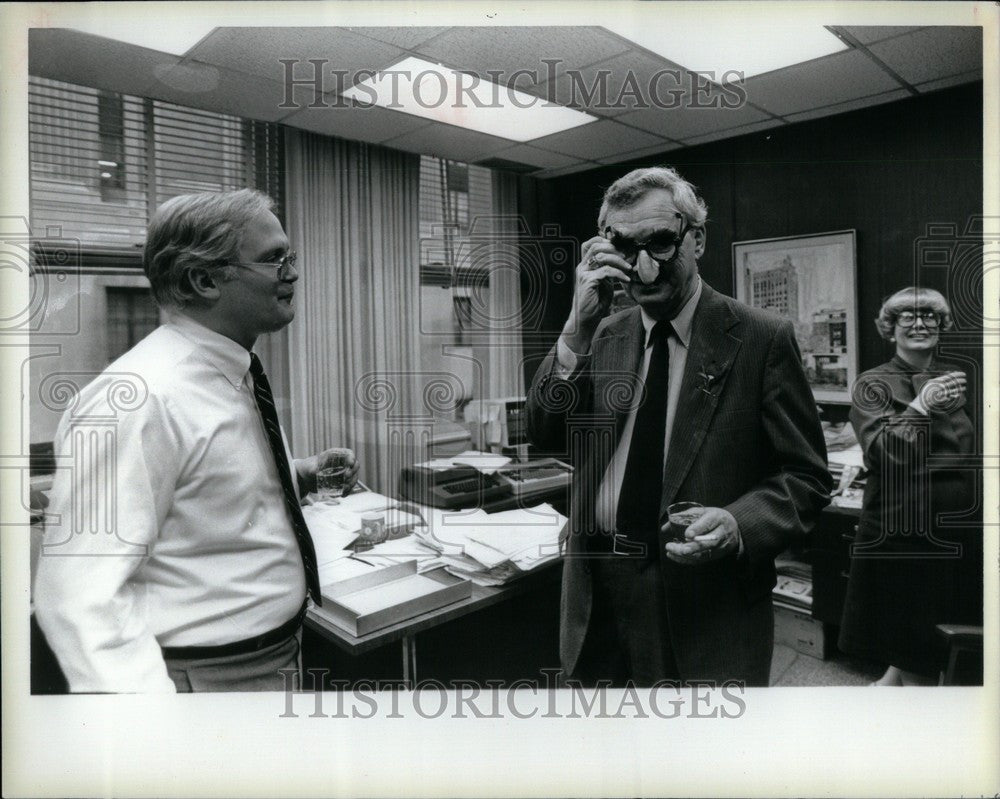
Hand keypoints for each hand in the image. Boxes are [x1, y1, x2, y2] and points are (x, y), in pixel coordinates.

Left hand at [296, 447, 359, 496]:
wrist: (305, 478)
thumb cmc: (307, 468)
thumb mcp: (309, 467)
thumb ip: (312, 468)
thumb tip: (315, 471)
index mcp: (336, 456)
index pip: (348, 453)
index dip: (351, 457)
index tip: (350, 464)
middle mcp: (342, 464)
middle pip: (354, 465)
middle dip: (353, 472)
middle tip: (345, 477)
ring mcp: (343, 473)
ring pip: (353, 477)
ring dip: (351, 483)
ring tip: (344, 489)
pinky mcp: (341, 482)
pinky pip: (349, 486)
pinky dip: (348, 491)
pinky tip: (342, 495)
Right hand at [561, 235, 632, 352]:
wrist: (586, 319)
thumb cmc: (596, 302)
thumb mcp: (605, 283)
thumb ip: (609, 271)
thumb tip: (624, 261)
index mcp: (585, 265)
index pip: (590, 244)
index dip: (604, 241)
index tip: (619, 247)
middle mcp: (582, 267)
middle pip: (596, 246)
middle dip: (614, 248)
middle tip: (626, 256)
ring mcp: (584, 273)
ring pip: (602, 256)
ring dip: (619, 261)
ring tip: (629, 268)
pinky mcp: (588, 281)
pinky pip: (606, 271)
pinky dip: (619, 273)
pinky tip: (626, 279)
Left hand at [663, 507, 739, 564]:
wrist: (734, 527)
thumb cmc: (713, 517)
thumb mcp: (701, 511)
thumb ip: (683, 517)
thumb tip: (665, 528)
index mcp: (717, 518)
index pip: (708, 524)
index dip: (698, 529)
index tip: (687, 534)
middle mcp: (721, 533)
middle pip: (708, 542)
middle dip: (692, 547)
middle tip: (677, 548)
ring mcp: (721, 546)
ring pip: (705, 554)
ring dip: (686, 555)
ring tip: (671, 551)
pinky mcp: (717, 555)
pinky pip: (702, 560)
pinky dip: (687, 560)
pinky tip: (675, 556)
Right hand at [917, 370, 965, 412]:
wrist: (921, 404)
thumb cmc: (926, 394)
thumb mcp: (931, 384)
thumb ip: (939, 380)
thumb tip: (950, 374)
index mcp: (935, 381)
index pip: (949, 376)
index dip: (958, 374)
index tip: (963, 374)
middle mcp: (938, 386)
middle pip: (953, 382)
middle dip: (960, 380)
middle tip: (965, 380)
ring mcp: (940, 393)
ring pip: (954, 389)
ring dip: (960, 387)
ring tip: (964, 387)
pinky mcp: (942, 399)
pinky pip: (952, 395)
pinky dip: (957, 393)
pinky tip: (960, 392)